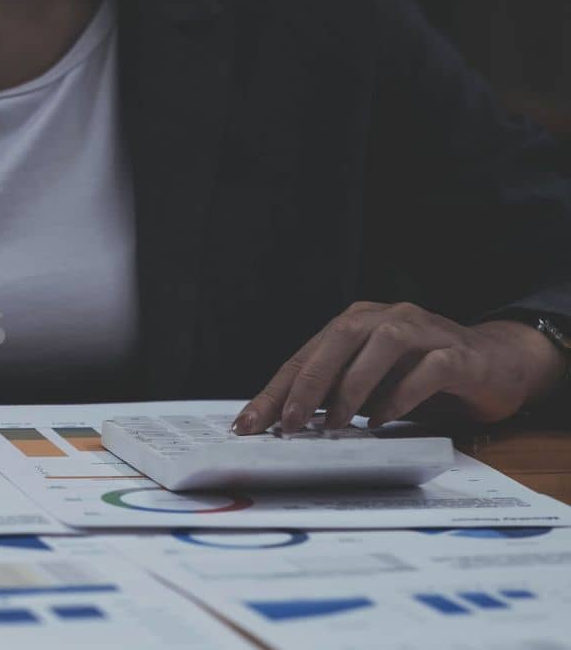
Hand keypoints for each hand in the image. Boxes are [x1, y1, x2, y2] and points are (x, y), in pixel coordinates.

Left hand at [235, 301, 566, 433]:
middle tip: (288, 424)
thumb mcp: (367, 384)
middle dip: (308, 383)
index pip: (306, 355)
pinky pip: (429, 369)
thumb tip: (280, 425)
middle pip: (340, 338)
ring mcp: (426, 331)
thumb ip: (330, 394)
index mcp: (356, 321)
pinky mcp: (459, 354)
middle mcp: (388, 317)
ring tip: (334, 424)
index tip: (248, 425)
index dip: (274, 390)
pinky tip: (382, 420)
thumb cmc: (418, 376)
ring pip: (383, 344)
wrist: (494, 366)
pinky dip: (401, 395)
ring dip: (353, 386)